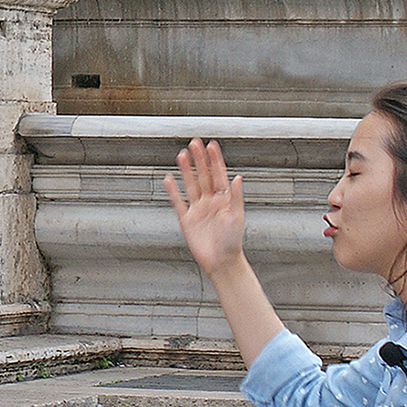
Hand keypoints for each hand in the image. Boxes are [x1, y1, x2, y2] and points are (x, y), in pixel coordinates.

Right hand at [161, 138, 247, 279]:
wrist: (221, 263)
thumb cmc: (232, 242)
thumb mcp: (237, 217)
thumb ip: (235, 197)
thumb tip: (238, 178)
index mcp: (225, 200)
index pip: (219, 175)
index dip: (215, 160)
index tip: (211, 145)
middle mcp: (211, 202)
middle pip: (204, 176)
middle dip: (200, 160)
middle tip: (195, 143)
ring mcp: (198, 209)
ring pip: (190, 185)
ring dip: (187, 170)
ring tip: (182, 155)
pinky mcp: (186, 220)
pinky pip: (178, 202)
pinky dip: (173, 191)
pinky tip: (169, 179)